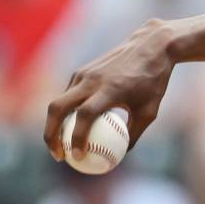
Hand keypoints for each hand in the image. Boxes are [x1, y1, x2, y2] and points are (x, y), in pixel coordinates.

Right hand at [43, 19, 177, 161]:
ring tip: (61, 145)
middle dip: (50, 134)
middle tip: (57, 155)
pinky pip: (68, 94)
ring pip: (59, 101)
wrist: (151, 46)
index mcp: (111, 89)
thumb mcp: (150, 111)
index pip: (85, 115)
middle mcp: (92, 80)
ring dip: (54, 124)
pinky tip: (71, 127)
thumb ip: (133, 133)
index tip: (77, 157)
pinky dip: (65, 112)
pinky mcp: (82, 70)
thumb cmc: (154, 82)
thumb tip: (119, 156)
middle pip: (58, 107)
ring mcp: (84, 73)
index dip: (77, 137)